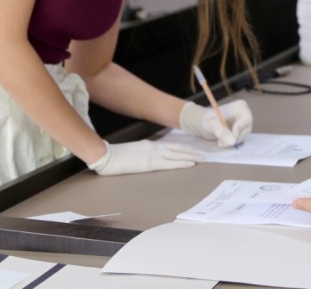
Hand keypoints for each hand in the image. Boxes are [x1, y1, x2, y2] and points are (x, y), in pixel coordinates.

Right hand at [88, 140, 203, 174]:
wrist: (106, 156)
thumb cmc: (115, 156)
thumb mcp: (132, 152)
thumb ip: (143, 153)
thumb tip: (149, 158)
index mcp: (150, 145)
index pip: (171, 146)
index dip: (184, 148)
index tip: (193, 151)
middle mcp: (154, 148)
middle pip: (178, 149)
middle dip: (192, 152)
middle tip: (204, 155)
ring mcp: (153, 155)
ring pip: (177, 155)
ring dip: (191, 156)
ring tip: (202, 159)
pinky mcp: (150, 163)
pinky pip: (170, 164)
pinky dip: (182, 163)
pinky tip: (191, 164)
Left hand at [180, 100, 252, 146]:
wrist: (202, 123)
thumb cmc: (206, 119)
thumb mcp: (211, 124)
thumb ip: (221, 131)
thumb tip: (232, 141)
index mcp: (240, 106)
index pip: (246, 120)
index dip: (239, 130)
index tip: (229, 138)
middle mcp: (245, 114)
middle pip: (246, 129)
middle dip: (234, 138)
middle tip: (221, 144)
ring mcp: (244, 123)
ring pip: (244, 136)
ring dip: (232, 142)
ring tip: (219, 143)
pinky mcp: (241, 131)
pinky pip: (240, 140)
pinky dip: (231, 143)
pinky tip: (222, 142)